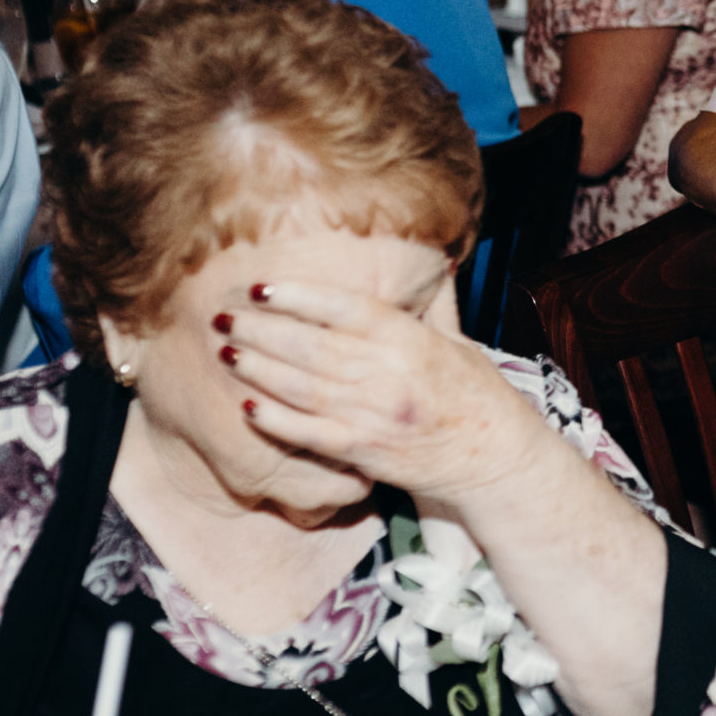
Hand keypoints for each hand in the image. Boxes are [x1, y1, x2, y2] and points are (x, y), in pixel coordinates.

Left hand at [217, 276, 551, 500]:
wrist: (491, 455)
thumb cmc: (475, 394)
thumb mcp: (457, 341)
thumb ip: (434, 304)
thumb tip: (435, 260)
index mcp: (409, 339)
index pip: (344, 309)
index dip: (299, 297)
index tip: (262, 287)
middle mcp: (388, 374)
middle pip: (311, 347)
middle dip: (262, 330)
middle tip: (223, 316)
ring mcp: (373, 415)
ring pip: (303, 388)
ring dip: (259, 370)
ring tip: (226, 352)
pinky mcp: (364, 451)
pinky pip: (310, 433)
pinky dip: (276, 421)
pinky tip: (247, 407)